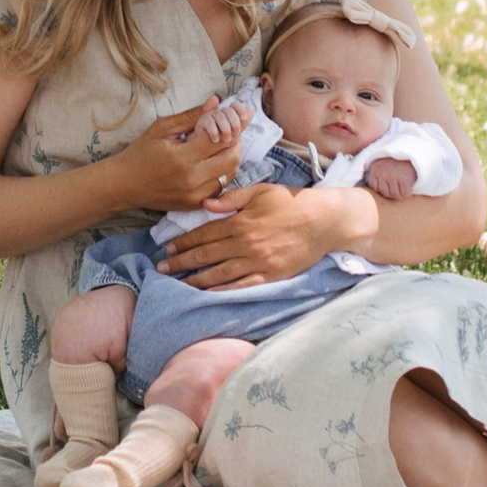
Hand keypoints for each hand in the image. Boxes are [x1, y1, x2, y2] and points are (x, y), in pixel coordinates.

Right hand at [109, 102, 242, 214]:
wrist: (124, 185)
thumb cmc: (141, 153)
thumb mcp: (162, 128)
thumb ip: (191, 115)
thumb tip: (216, 102)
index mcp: (182, 157)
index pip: (220, 138)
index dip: (233, 124)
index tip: (238, 114)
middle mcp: (192, 179)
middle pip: (232, 158)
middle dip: (236, 141)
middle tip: (231, 130)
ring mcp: (196, 195)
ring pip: (231, 174)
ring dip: (232, 157)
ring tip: (222, 145)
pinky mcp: (196, 205)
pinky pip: (221, 188)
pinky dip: (223, 173)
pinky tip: (213, 163)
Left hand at [159, 172, 372, 286]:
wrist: (324, 221)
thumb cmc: (292, 202)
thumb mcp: (261, 191)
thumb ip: (233, 197)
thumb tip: (207, 203)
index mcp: (241, 221)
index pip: (205, 233)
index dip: (183, 242)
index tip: (167, 248)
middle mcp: (245, 243)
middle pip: (206, 255)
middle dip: (181, 262)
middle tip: (162, 269)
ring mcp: (257, 261)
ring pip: (219, 274)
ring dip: (196, 280)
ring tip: (178, 285)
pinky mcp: (270, 276)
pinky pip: (241, 287)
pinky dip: (223, 292)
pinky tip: (208, 296)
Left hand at [362, 155, 415, 200]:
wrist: (411, 151)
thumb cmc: (394, 162)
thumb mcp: (380, 165)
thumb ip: (371, 176)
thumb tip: (356, 188)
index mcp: (375, 170)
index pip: (375, 189)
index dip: (384, 187)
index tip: (389, 181)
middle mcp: (382, 174)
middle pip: (386, 194)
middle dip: (392, 191)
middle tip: (397, 181)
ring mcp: (393, 177)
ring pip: (395, 195)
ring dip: (400, 192)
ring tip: (402, 181)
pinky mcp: (404, 179)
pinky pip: (405, 193)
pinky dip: (408, 191)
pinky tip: (408, 183)